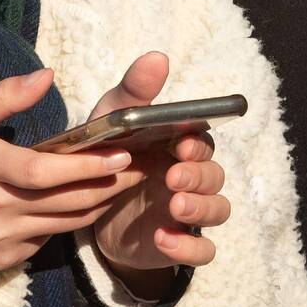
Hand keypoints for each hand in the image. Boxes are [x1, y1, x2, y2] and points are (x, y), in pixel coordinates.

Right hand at [0, 68, 143, 270]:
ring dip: (97, 205)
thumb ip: (4, 96)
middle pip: (63, 201)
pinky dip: (67, 223)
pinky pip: (43, 242)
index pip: (44, 171)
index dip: (86, 166)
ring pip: (61, 224)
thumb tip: (47, 75)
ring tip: (126, 184)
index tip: (121, 153)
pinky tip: (87, 205)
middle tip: (143, 167)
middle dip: (109, 184)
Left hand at [84, 51, 230, 292]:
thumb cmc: (109, 153)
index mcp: (180, 144)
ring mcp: (188, 210)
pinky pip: (203, 250)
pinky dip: (189, 248)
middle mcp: (191, 176)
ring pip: (218, 210)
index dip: (197, 143)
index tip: (181, 144)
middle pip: (215, 175)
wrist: (89, 208)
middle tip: (174, 177)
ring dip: (201, 208)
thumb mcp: (113, 120)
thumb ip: (135, 91)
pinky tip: (163, 240)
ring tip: (174, 206)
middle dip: (199, 176)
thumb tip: (158, 56)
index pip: (204, 141)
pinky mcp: (180, 241)